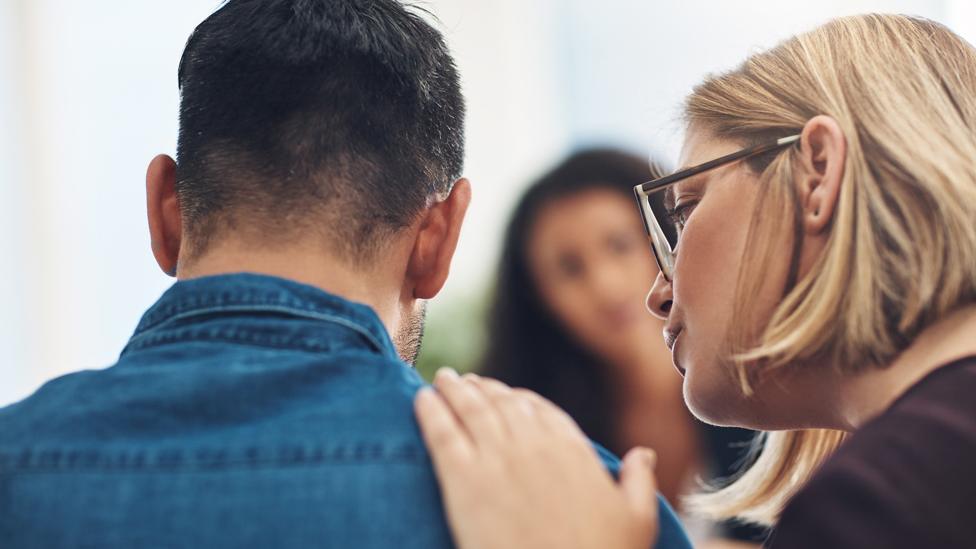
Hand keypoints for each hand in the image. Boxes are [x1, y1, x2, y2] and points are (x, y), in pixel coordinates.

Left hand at [415, 369, 659, 548]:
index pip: (539, 409)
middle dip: (483, 388)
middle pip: (501, 403)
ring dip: (453, 389)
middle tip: (466, 381)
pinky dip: (430, 412)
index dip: (518, 398)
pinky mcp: (462, 483)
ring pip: (469, 410)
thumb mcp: (636, 519)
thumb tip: (644, 453)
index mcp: (570, 448)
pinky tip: (420, 399)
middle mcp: (532, 445)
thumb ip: (638, 480)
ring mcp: (495, 460)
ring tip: (442, 379)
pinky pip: (441, 435)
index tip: (505, 394)